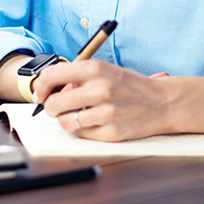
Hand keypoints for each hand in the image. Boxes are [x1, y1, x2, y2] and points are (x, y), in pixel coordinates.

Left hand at [32, 60, 203, 140]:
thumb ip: (76, 77)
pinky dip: (83, 130)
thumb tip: (48, 89)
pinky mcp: (112, 133)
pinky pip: (82, 134)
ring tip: (76, 115)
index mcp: (95, 69)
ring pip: (64, 122)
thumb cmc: (128, 86)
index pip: (50, 76)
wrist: (163, 102)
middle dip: (51, 108)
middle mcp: (100, 89)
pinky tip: (94, 123)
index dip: (40, 87)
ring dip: (65, 121)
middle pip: (53, 104)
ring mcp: (106, 112)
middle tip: (58, 107)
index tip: (40, 94)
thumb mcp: (103, 71)